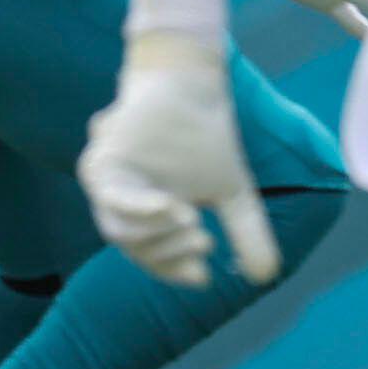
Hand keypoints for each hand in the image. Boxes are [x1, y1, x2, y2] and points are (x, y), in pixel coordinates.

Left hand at [82, 31, 272, 285]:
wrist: (193, 90)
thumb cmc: (206, 142)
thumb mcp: (232, 195)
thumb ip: (246, 233)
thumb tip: (266, 276)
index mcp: (145, 216)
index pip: (151, 256)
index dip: (174, 271)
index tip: (203, 277)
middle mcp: (119, 203)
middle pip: (133, 247)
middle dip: (170, 254)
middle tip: (205, 243)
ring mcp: (106, 183)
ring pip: (117, 230)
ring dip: (157, 236)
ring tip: (194, 224)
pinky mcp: (101, 161)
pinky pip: (108, 195)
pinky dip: (139, 208)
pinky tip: (171, 208)